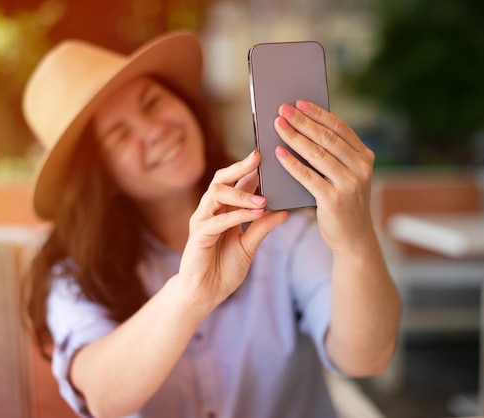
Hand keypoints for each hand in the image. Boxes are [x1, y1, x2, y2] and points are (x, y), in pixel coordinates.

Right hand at [178, 150, 287, 306]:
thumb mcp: (250, 245)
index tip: (270, 156)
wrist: (206, 294)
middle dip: (240, 167)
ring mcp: (203, 220)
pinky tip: (255, 213)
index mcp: (224, 210)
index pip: (237, 182)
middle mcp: (211, 210)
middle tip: (259, 158)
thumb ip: (263, 227)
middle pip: (222, 179)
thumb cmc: (224, 269)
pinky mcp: (198, 235)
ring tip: (263, 199)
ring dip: (241, 193)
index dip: (251, 169)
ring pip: (216, 193)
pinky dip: (237, 215)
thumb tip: (285, 210)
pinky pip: (216, 220)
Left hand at [273, 100, 375, 253]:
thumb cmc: (344, 202)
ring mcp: (350, 184)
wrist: (353, 238)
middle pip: (327, 138)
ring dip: (295, 137)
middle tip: (283, 109)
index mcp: (365, 157)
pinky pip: (308, 176)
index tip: (299, 102)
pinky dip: (292, 163)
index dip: (318, 113)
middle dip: (303, 121)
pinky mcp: (334, 200)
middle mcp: (361, 168)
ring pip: (317, 154)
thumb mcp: (346, 175)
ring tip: (278, 125)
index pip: (340, 128)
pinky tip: (278, 152)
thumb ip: (333, 155)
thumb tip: (302, 127)